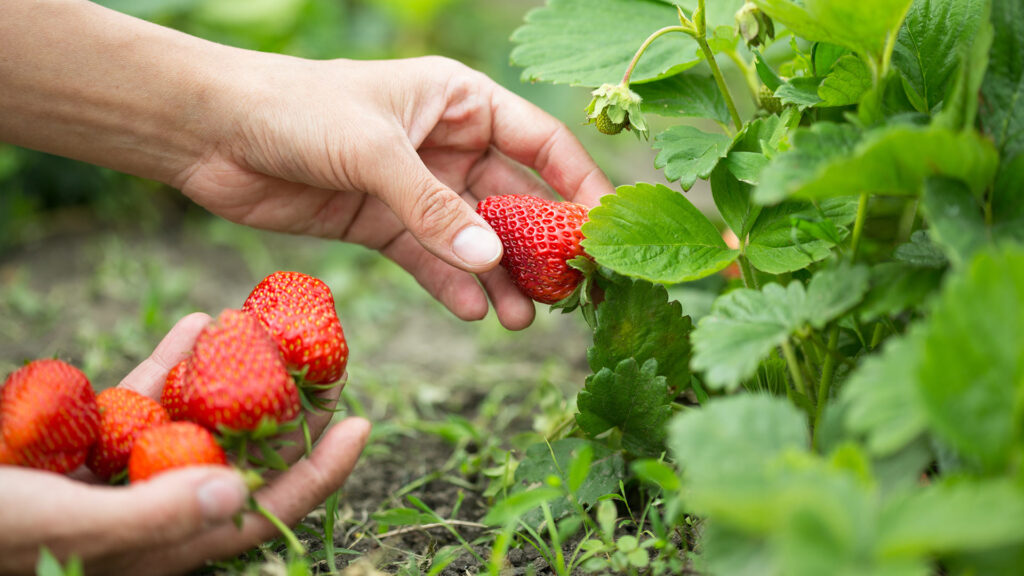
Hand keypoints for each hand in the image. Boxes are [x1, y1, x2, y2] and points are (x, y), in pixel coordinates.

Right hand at [0, 313, 369, 575]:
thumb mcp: (52, 524)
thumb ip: (145, 519)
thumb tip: (237, 496)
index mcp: (153, 549)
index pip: (256, 516)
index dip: (315, 476)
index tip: (360, 423)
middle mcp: (145, 515)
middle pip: (237, 463)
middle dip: (283, 416)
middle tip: (326, 364)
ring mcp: (115, 477)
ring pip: (193, 425)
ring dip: (230, 379)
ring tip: (269, 333)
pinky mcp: (78, 444)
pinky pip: (136, 403)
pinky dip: (166, 365)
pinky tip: (196, 325)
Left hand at [176, 55, 613, 329]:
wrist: (211, 132)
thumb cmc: (296, 110)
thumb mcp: (374, 151)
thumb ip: (433, 207)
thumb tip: (493, 263)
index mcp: (459, 101)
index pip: (540, 143)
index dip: (578, 186)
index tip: (605, 232)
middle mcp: (447, 143)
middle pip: (514, 198)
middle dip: (540, 246)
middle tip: (569, 293)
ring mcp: (416, 187)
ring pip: (474, 238)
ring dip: (500, 277)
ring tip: (524, 318)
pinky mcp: (382, 223)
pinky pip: (430, 258)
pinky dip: (452, 285)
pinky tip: (476, 313)